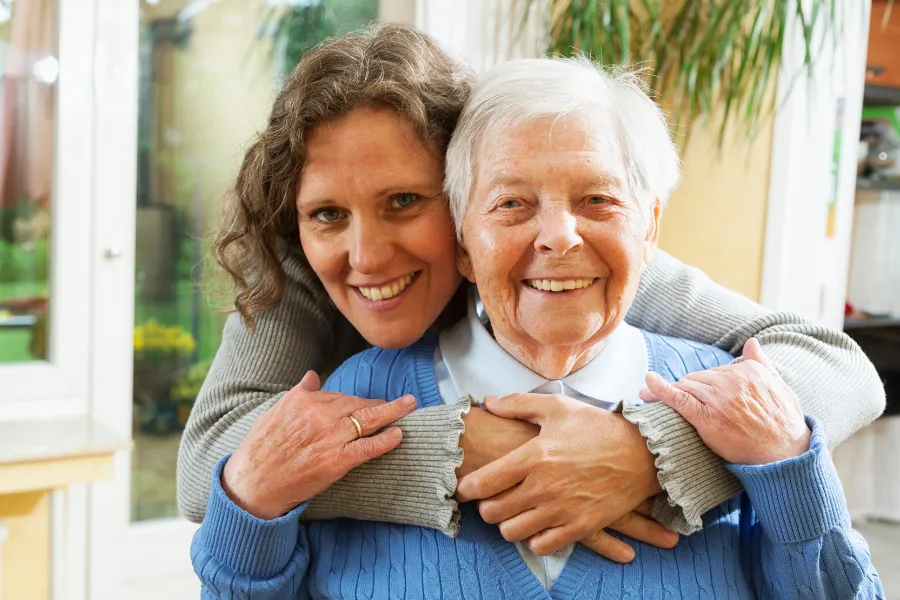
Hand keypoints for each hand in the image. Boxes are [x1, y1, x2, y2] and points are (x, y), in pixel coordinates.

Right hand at [222, 371, 416, 518]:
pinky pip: (367, 447)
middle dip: (382, 403)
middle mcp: (319, 415)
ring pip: (368, 420)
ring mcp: (330, 438)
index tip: (370, 402)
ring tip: (409, 406)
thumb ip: (299, 392)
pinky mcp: (336, 461)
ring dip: (393, 412)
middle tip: (403, 402)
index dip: (358, 401)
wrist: (253, 483)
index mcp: (304, 400)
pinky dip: (386, 440)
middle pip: (358, 404)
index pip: (340, 396)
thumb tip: (312, 376)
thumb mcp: (276, 411)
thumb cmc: (262, 448)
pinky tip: (399, 434)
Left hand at [456, 393, 674, 562]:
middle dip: (486, 507)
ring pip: (512, 532)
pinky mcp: (580, 527)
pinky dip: (534, 538)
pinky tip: (537, 524)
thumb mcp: (558, 407)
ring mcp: (562, 510)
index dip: (466, 488)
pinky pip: (541, 546)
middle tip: (491, 499)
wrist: (643, 453)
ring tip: (513, 511)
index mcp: (534, 456)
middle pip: (492, 512)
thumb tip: (489, 403)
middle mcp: (543, 487)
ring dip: (508, 523)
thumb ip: (518, 404)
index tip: (464, 488)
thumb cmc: (598, 427)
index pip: (483, 483)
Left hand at [640, 338, 810, 465]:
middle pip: (697, 379)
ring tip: (648, 396)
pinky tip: (647, 382)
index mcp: (748, 371)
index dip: (704, 383)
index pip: (714, 372)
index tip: (696, 390)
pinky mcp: (706, 417)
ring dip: (670, 391)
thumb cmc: (785, 423)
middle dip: (686, 389)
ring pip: (687, 387)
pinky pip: (678, 398)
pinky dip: (660, 389)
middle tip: (674, 399)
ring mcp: (718, 399)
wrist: (786, 454)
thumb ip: (762, 363)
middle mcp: (732, 381)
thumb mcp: (780, 387)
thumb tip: (751, 342)